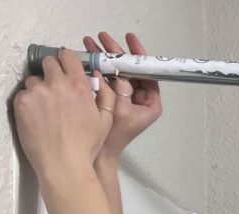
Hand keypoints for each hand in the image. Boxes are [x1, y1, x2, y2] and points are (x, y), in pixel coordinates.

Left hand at [14, 49, 114, 176]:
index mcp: (78, 85)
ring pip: (34, 80)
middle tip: (55, 88)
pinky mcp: (21, 102)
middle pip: (48, 62)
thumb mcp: (106, 120)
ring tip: (46, 108)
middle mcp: (56, 83)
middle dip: (51, 71)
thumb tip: (96, 77)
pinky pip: (23, 94)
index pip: (67, 55)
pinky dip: (29, 103)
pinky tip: (37, 118)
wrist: (63, 164)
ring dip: (39, 88)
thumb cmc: (86, 145)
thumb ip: (105, 95)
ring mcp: (36, 92)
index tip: (66, 67)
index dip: (66, 60)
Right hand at [84, 32, 161, 161]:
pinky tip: (87, 55)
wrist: (98, 152)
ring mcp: (126, 97)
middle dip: (116, 52)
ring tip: (90, 41)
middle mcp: (141, 98)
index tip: (129, 40)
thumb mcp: (120, 111)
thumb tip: (119, 72)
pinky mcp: (113, 98)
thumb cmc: (113, 135)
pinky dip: (98, 66)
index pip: (148, 73)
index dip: (138, 55)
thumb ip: (122, 90)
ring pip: (118, 70)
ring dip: (104, 56)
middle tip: (102, 37)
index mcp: (151, 102)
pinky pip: (107, 78)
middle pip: (131, 68)